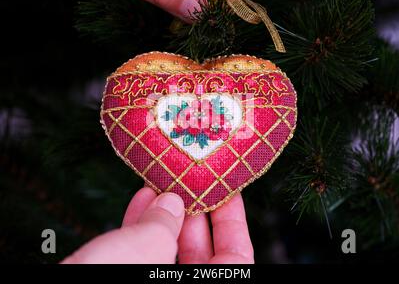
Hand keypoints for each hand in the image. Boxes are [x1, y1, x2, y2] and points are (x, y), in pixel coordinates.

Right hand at [61, 187, 253, 263]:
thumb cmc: (105, 281)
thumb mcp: (146, 250)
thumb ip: (167, 225)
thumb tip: (174, 203)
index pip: (236, 257)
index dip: (232, 221)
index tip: (226, 189)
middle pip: (200, 254)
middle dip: (192, 213)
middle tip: (187, 182)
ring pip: (166, 253)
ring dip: (162, 217)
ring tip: (159, 186)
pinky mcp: (124, 281)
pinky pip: (141, 256)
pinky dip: (140, 230)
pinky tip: (138, 202)